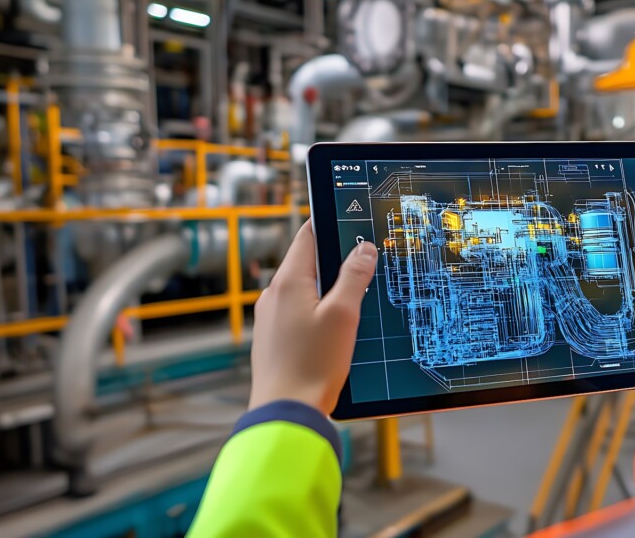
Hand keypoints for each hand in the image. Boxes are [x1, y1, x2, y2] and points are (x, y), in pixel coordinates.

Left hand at [249, 220, 377, 413]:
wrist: (286, 414)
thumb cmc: (312, 367)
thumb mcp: (344, 315)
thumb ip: (354, 277)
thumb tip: (364, 250)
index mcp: (287, 282)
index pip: (307, 235)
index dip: (330, 225)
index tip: (350, 221)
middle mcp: (273, 296)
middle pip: (307, 263)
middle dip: (335, 261)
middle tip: (364, 263)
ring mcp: (270, 319)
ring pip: (304, 291)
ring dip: (328, 291)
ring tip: (355, 300)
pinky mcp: (273, 341)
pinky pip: (298, 314)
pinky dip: (317, 313)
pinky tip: (335, 330)